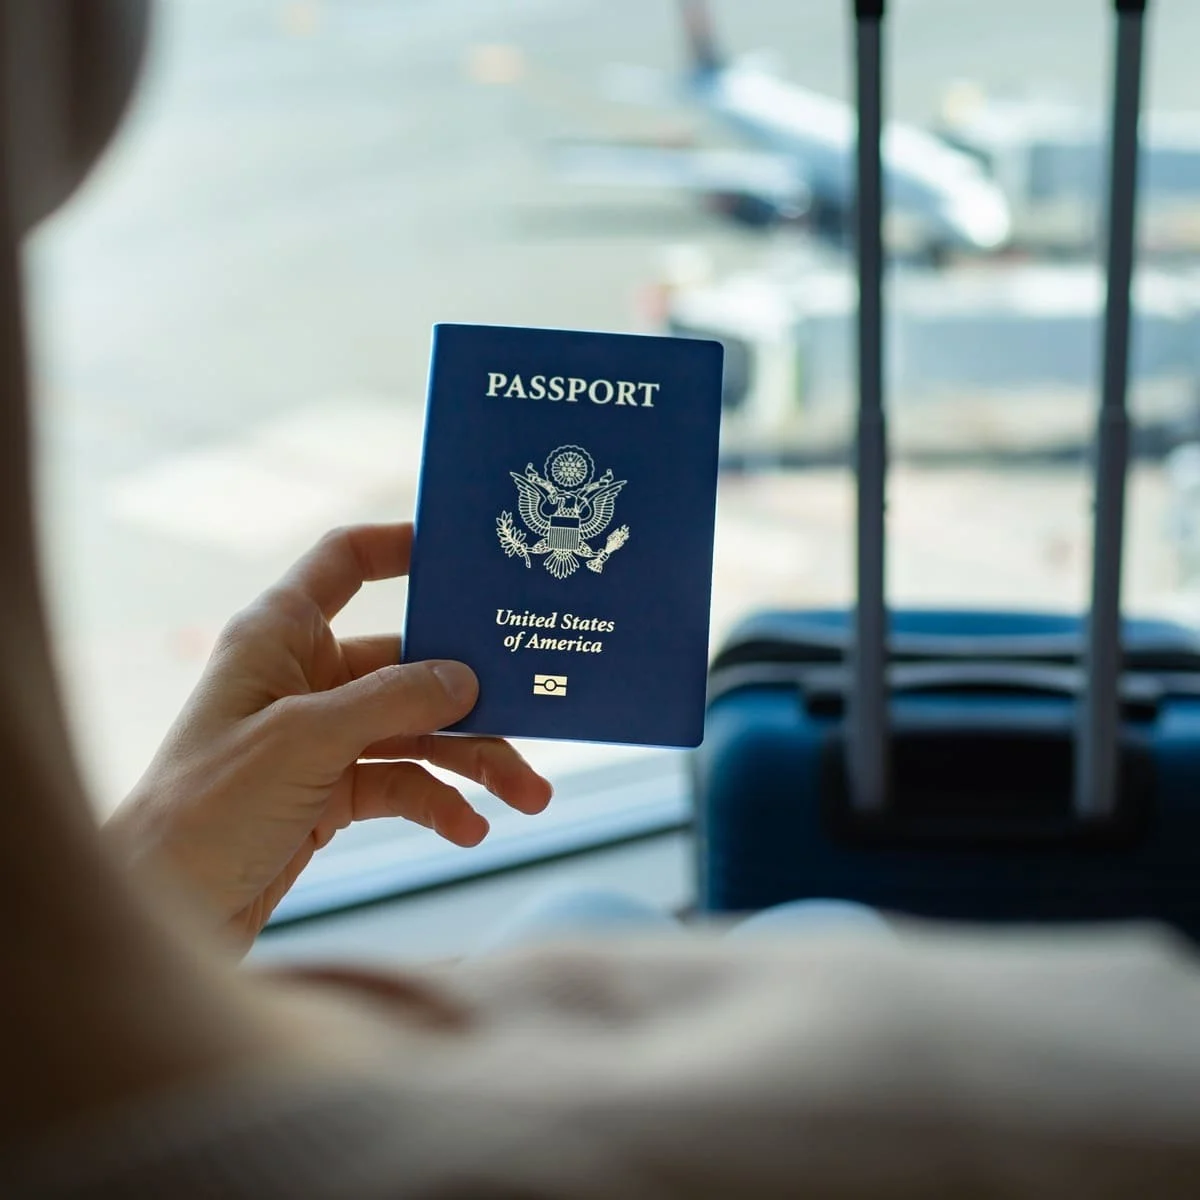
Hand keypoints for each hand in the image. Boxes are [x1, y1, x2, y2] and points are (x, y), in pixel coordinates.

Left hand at [106, 523, 551, 951]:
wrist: (167, 908)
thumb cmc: (206, 807)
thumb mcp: (304, 741)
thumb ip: (390, 701)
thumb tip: (464, 677)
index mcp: (279, 634)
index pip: (344, 562)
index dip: (402, 547)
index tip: (466, 558)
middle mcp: (303, 677)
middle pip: (406, 663)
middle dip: (471, 696)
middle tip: (531, 711)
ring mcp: (320, 736)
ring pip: (416, 730)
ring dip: (472, 761)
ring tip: (526, 795)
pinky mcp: (330, 790)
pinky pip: (402, 782)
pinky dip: (439, 802)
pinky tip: (470, 828)